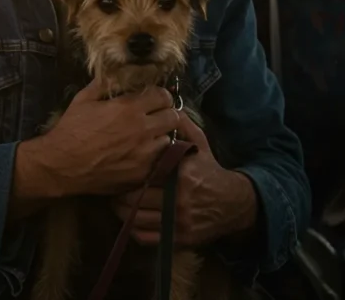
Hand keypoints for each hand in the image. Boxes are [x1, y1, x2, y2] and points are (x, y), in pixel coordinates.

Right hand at [34, 81, 182, 196]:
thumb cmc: (71, 130)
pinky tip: (140, 154)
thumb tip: (115, 74)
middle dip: (165, 114)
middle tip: (154, 117)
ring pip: (168, 139)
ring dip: (160, 135)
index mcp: (129, 108)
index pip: (163, 95)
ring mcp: (145, 153)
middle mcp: (142, 129)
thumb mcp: (83, 100)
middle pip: (173, 117)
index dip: (159, 95)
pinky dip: (153, 155)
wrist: (62, 166)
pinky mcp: (142, 173)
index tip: (153, 99)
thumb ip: (103, 84)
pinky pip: (159, 160)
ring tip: (147, 137)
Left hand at [110, 112, 257, 247]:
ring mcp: (178, 222)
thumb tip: (164, 105)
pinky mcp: (179, 240)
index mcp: (181, 174)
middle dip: (118, 193)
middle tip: (111, 187)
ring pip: (136, 220)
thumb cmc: (209, 169)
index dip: (126, 172)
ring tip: (115, 202)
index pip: (143, 173)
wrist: (233, 203)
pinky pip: (146, 238)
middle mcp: (179, 200)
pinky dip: (134, 230)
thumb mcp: (199, 143)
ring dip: (122, 212)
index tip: (117, 167)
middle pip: (135, 199)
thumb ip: (181, 124)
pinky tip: (131, 219)